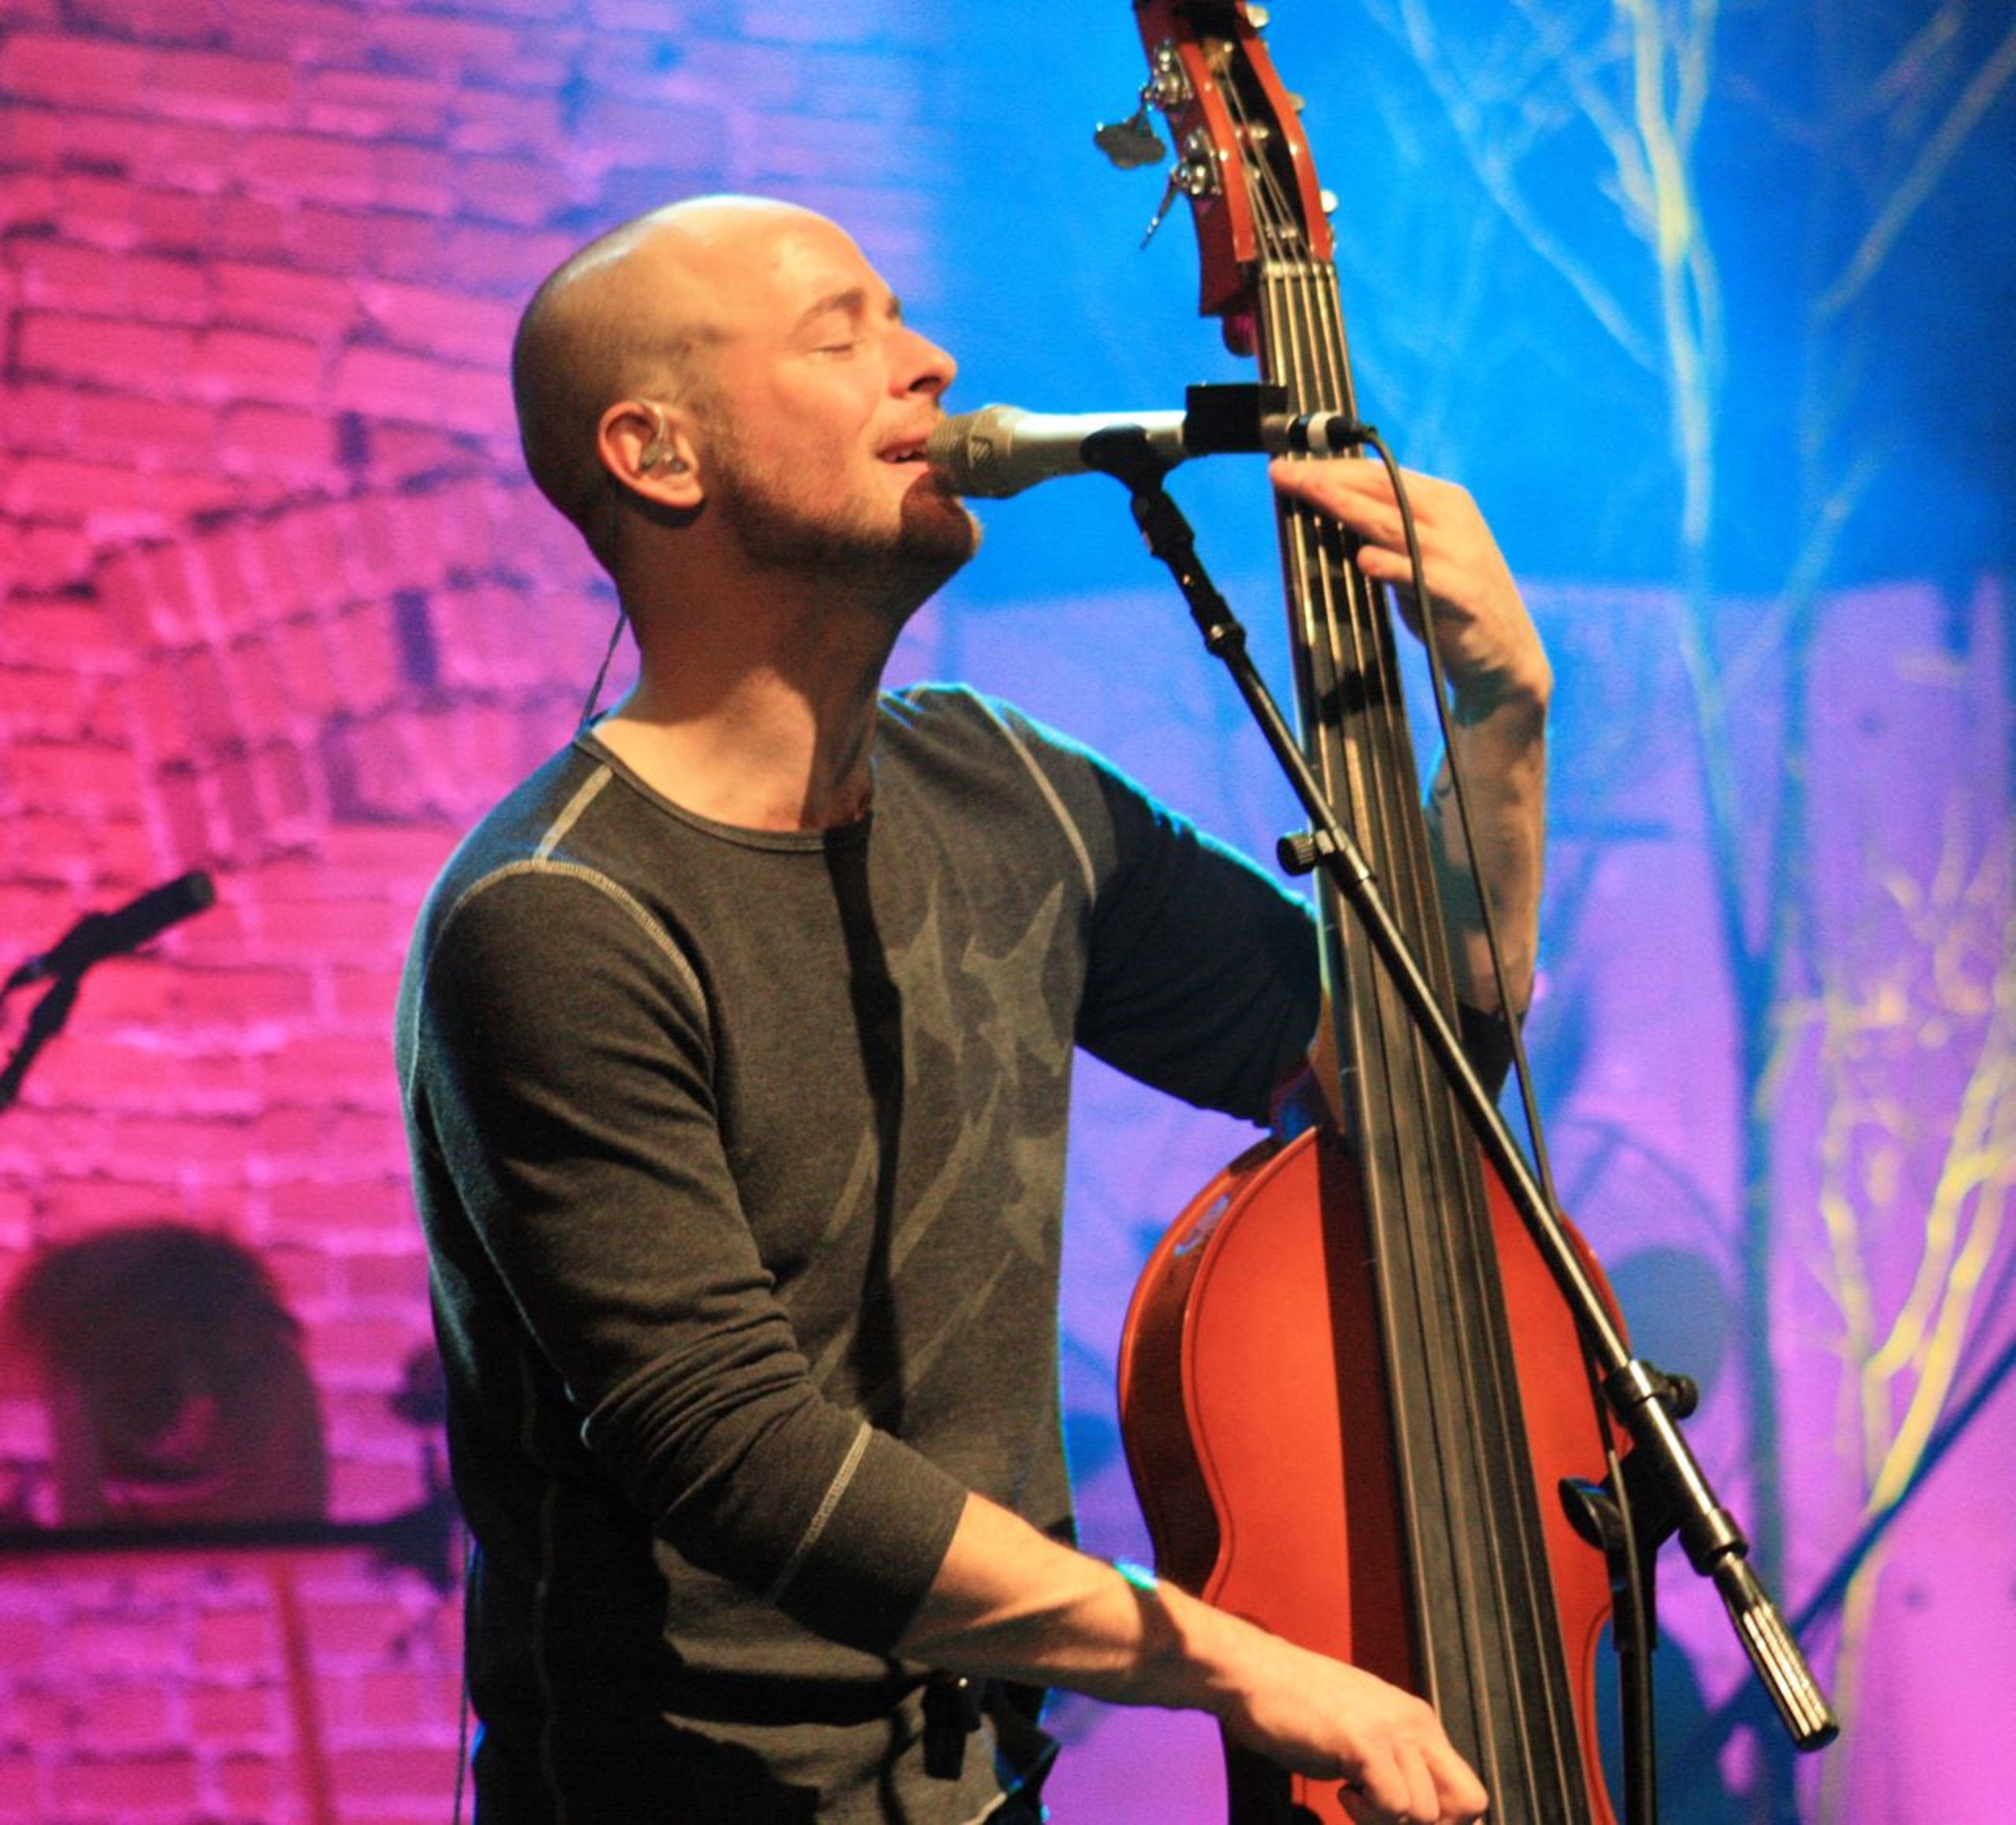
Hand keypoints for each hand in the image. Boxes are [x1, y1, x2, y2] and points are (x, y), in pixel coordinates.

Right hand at [1191, 1596, 1488, 1824]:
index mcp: (1419, 1721)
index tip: (1400, 1820)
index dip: (1446, 1823)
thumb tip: (1421, 1816)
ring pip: (1426, 1815)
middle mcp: (1415, 1723)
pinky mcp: (1365, 1743)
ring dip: (1386, 1821)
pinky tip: (1342, 1789)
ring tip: (1353, 1794)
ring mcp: (1392, 1731)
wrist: (1253, 1674)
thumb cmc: (1297, 1708)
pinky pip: (1394, 1807)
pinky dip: (1366, 1814)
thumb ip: (1395, 1763)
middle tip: (1382, 1815)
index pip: (1470, 1792)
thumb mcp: (1362, 1732)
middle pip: (1469, 1805)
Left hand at [1269, 456, 1548, 719]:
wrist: (1505, 656)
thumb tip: (1327, 512)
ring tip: (1311, 494)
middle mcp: (1452, 520)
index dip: (1333, 468)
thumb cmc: (1448, 605)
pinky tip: (1364, 559)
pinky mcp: (1460, 594)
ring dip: (1347, 507)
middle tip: (1283, 474)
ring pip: (1394, 523)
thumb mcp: (1418, 558)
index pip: (1381, 475)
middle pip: (1383, 489)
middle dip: (1328, 480)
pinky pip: (1420, 575)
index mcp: (1444, 503)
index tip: (1289, 468)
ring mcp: (1458, 555)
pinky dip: (1391, 566)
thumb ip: (1385, 532)